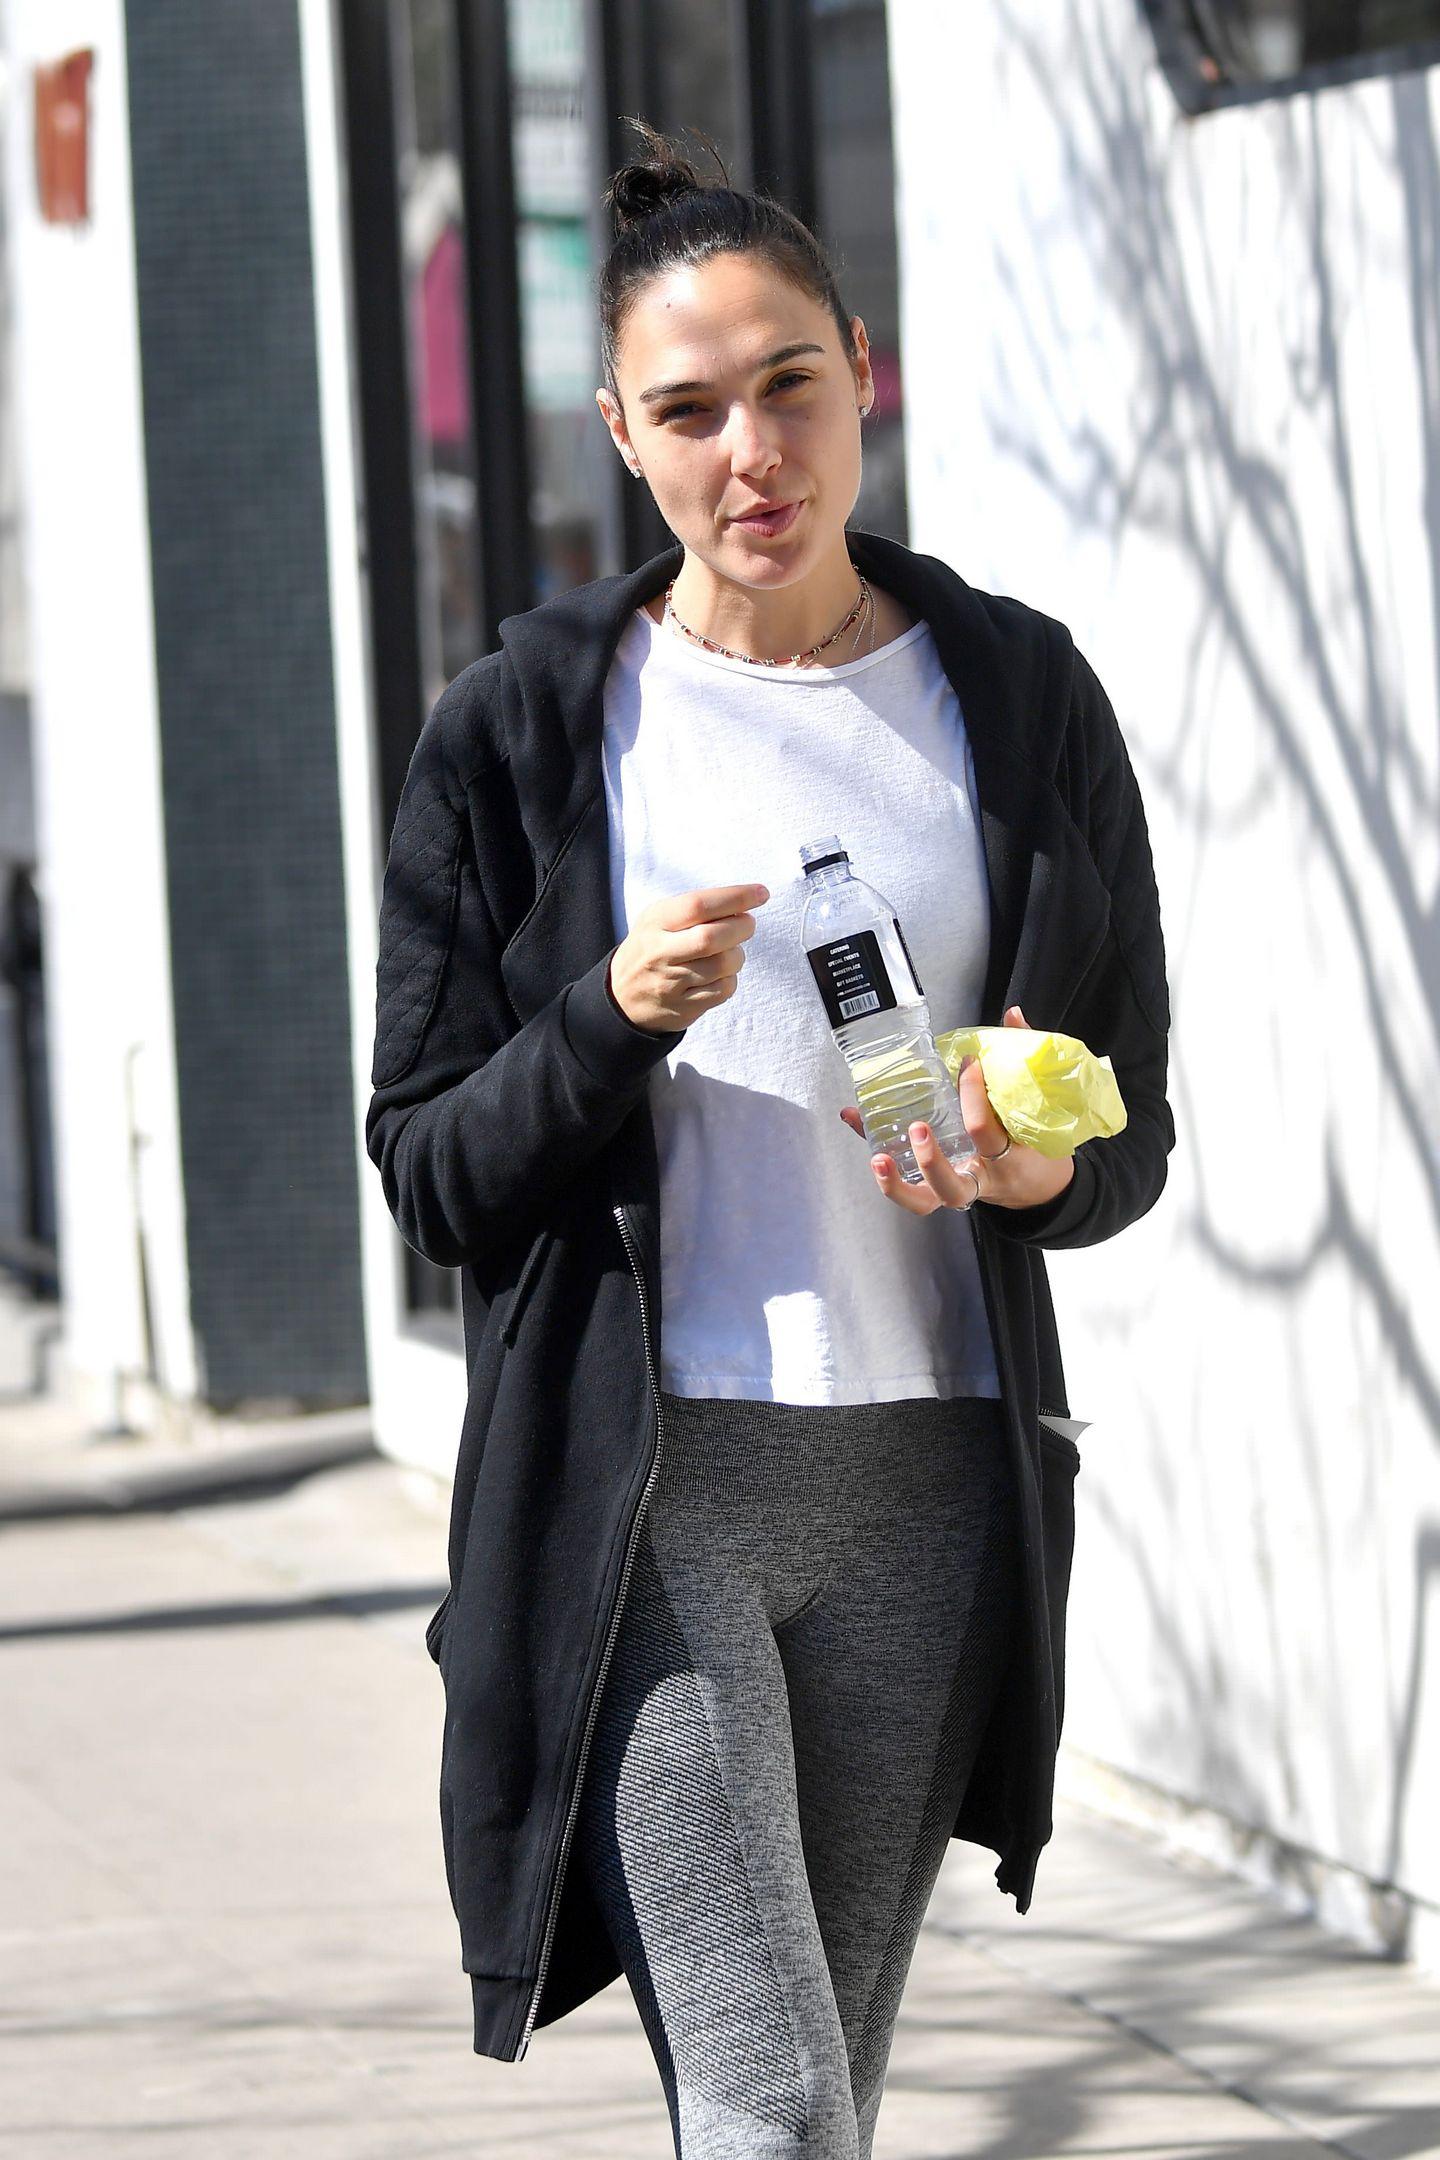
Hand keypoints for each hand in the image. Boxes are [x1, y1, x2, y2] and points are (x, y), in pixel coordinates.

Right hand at [609, 882, 769, 1033]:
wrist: (622, 997)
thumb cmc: (652, 947)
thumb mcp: (658, 919)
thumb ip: (694, 909)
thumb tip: (743, 905)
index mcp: (656, 923)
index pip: (698, 905)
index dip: (735, 897)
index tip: (760, 893)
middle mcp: (660, 952)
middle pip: (712, 938)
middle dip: (742, 927)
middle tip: (747, 924)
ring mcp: (671, 983)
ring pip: (724, 965)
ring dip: (737, 954)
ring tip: (729, 950)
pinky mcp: (683, 1008)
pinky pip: (723, 990)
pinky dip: (730, 978)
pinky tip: (719, 973)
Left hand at [839, 1003, 1077, 1214]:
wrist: (1042, 1194)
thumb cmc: (1038, 1150)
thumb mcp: (1041, 1112)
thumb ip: (1025, 1064)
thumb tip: (1012, 1014)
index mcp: (1007, 1159)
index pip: (983, 1132)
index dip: (973, 1097)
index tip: (968, 1065)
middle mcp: (979, 1180)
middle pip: (950, 1187)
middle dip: (931, 1161)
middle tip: (918, 1127)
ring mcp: (956, 1188)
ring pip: (924, 1201)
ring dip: (896, 1184)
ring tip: (877, 1158)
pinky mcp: (938, 1190)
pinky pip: (909, 1185)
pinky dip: (881, 1159)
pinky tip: (855, 1120)